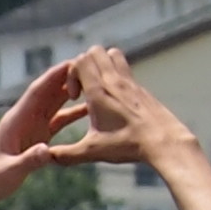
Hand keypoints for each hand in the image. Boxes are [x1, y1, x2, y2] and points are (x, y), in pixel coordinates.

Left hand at [0, 55, 87, 190]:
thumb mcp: (9, 171)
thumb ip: (28, 161)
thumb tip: (46, 151)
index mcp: (17, 120)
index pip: (37, 92)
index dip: (54, 76)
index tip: (73, 62)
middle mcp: (25, 118)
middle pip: (49, 92)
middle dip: (68, 77)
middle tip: (91, 65)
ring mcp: (32, 126)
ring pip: (55, 103)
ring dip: (72, 91)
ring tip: (95, 80)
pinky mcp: (37, 137)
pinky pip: (58, 120)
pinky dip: (73, 113)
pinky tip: (89, 109)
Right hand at [44, 48, 210, 201]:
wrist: (164, 141)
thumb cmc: (128, 145)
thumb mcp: (92, 152)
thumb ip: (65, 155)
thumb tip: (46, 158)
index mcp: (99, 92)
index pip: (79, 60)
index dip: (70, 74)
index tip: (74, 96)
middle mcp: (114, 81)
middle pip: (94, 51)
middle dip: (83, 65)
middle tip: (83, 89)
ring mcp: (130, 81)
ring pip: (112, 53)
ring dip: (101, 65)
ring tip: (97, 89)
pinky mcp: (140, 88)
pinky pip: (125, 68)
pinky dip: (115, 75)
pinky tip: (115, 100)